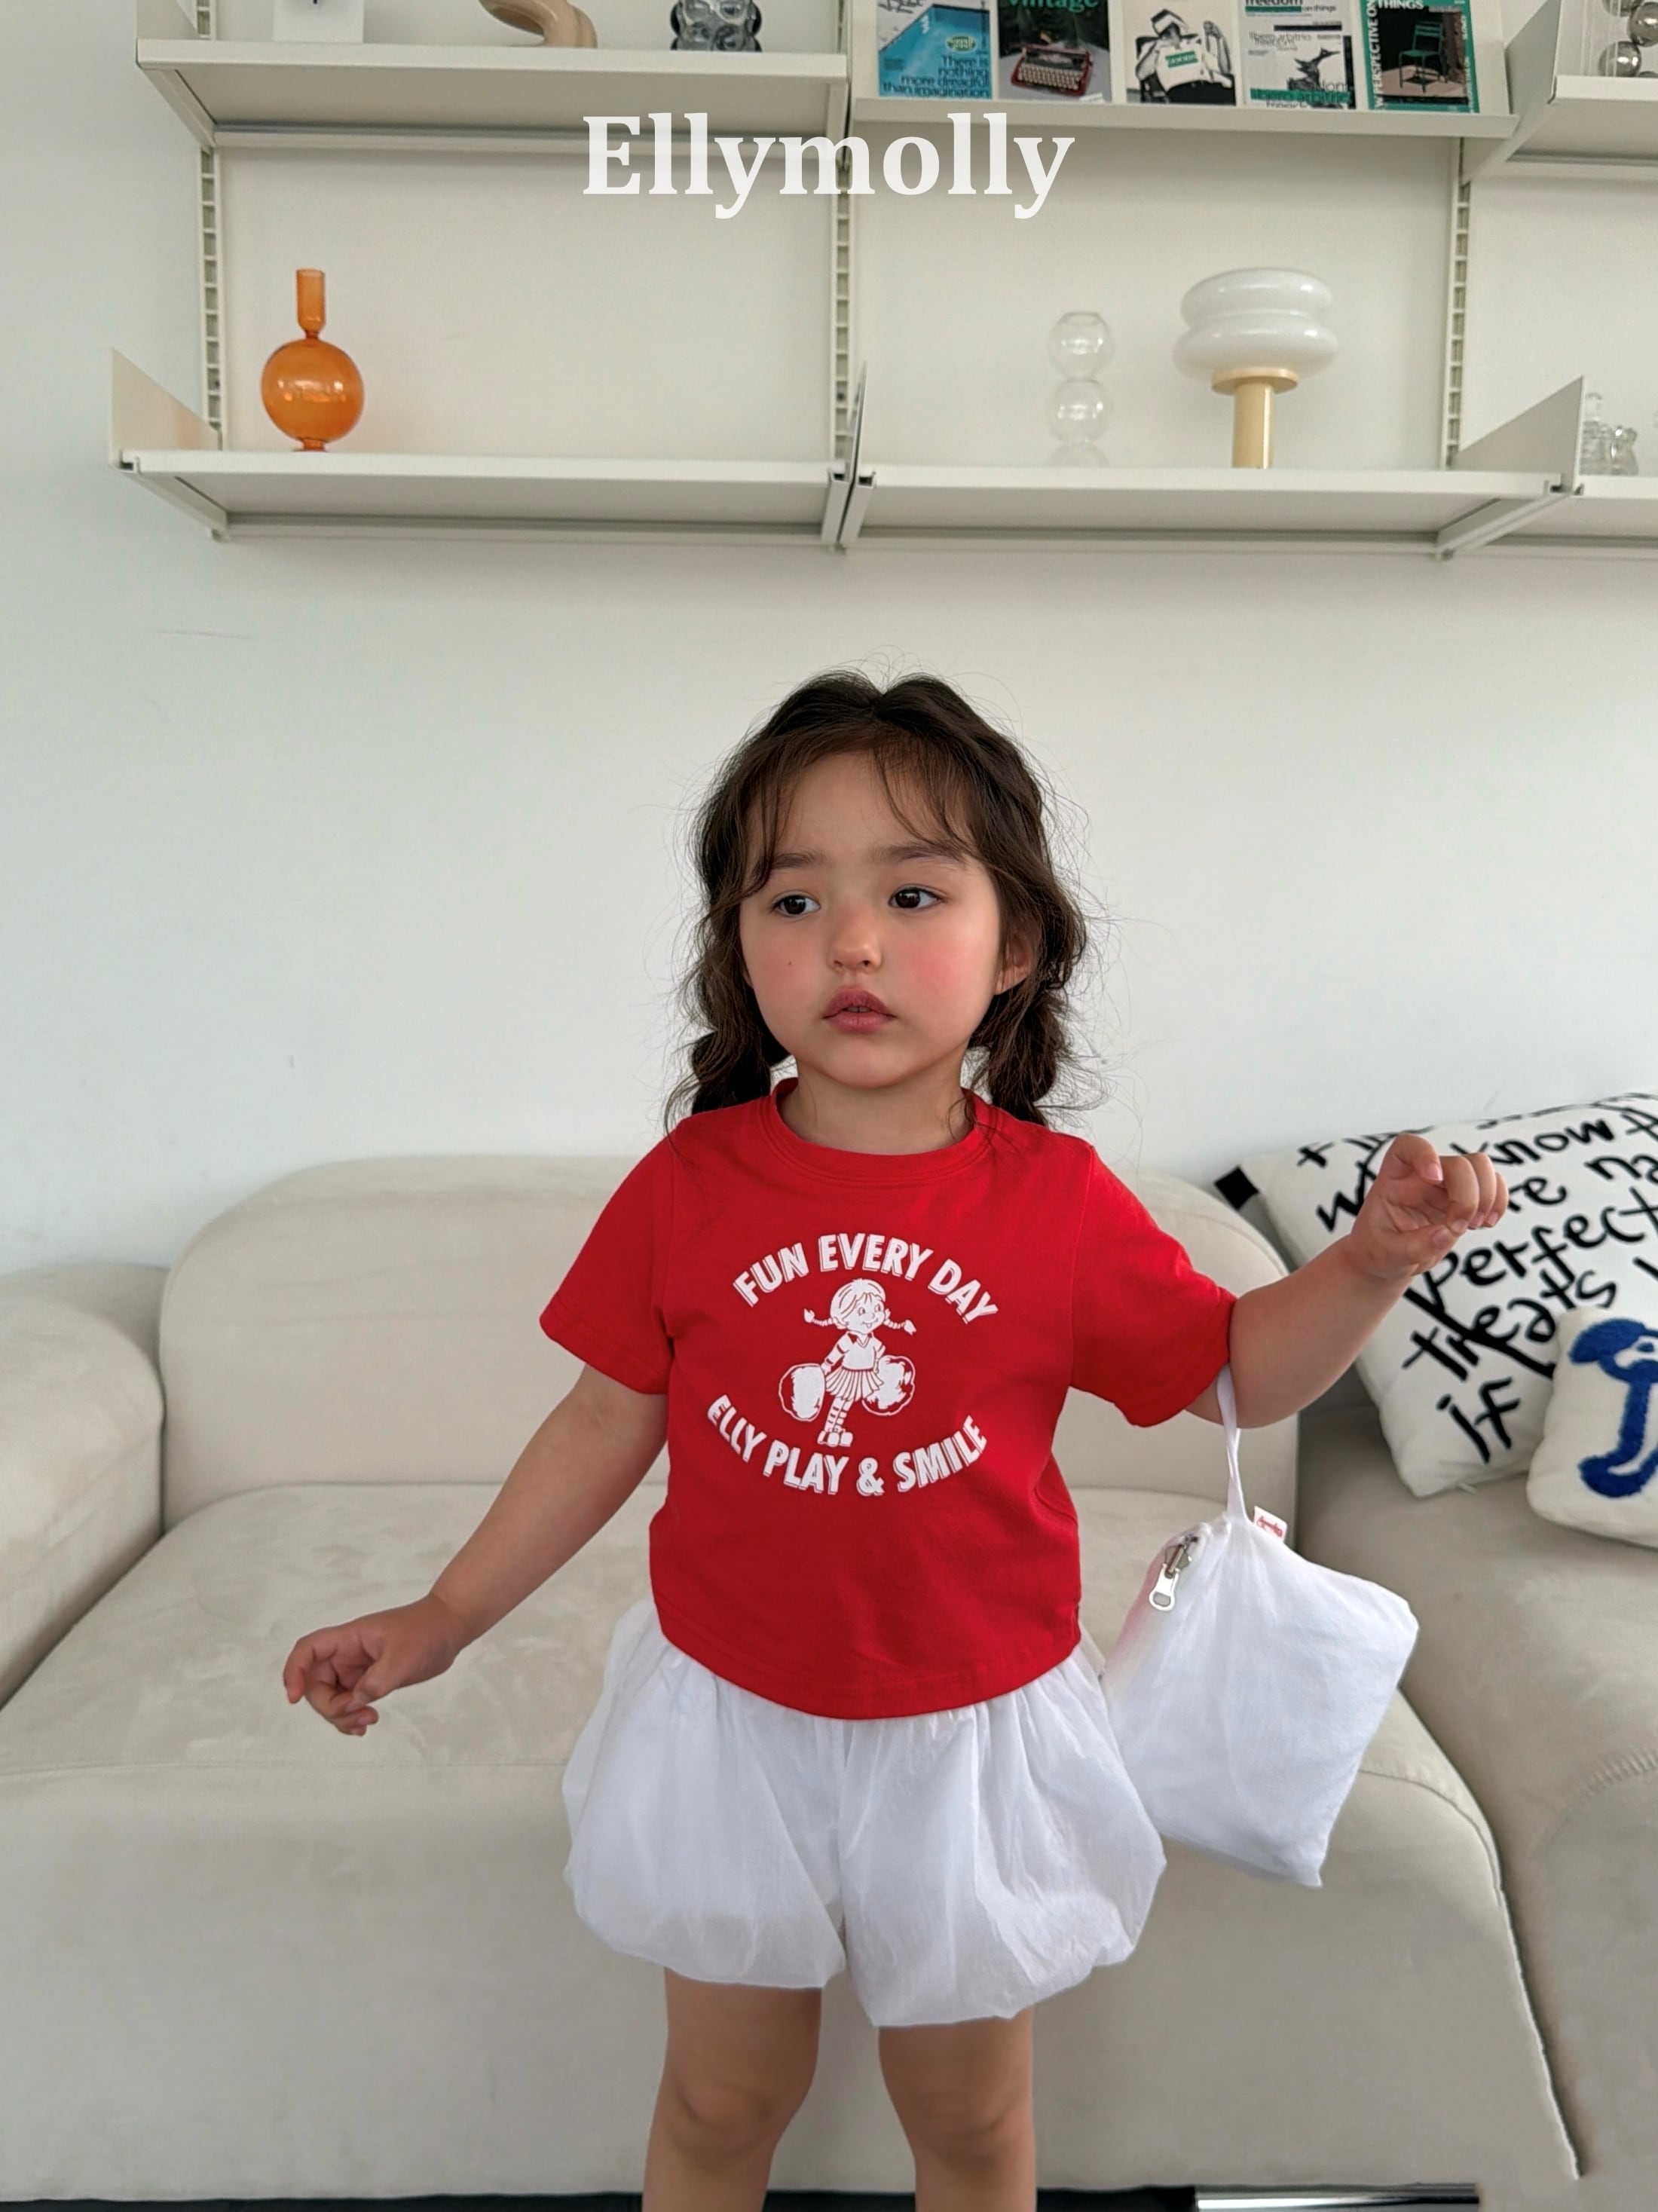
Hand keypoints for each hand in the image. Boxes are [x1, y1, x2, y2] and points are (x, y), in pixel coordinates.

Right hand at [281, 1596, 468, 1736]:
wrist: (448, 1628)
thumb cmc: (426, 1631)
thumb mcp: (403, 1658)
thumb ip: (377, 1682)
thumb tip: (354, 1702)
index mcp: (348, 1639)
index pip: (308, 1650)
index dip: (293, 1672)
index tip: (293, 1698)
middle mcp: (346, 1654)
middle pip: (315, 1684)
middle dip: (330, 1706)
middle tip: (359, 1715)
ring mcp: (356, 1669)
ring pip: (331, 1698)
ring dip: (342, 1716)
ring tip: (368, 1721)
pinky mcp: (368, 1681)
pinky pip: (349, 1703)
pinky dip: (351, 1717)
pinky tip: (366, 1724)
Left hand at [1344, 1131, 1508, 1282]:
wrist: (1388, 1258)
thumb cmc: (1379, 1249)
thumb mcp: (1387, 1254)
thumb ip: (1413, 1246)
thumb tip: (1446, 1234)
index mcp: (1394, 1178)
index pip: (1408, 1146)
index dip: (1425, 1154)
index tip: (1434, 1178)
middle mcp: (1423, 1175)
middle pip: (1458, 1162)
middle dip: (1467, 1196)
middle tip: (1458, 1227)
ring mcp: (1447, 1184)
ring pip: (1481, 1167)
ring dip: (1487, 1196)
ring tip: (1473, 1225)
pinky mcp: (1465, 1197)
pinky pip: (1494, 1184)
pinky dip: (1499, 1202)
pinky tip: (1487, 1223)